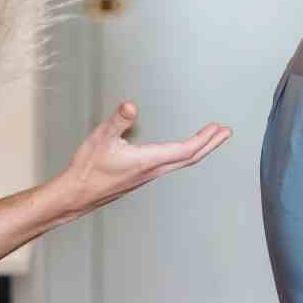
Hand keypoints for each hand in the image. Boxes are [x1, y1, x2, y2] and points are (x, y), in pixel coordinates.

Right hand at [49, 102, 230, 222]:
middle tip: (225, 133)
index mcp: (148, 161)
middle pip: (189, 158)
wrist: (76, 195)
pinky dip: (183, 155)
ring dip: (198, 150)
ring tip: (208, 139)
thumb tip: (131, 106)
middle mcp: (152, 171)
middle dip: (209, 144)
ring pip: (181, 163)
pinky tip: (179, 151)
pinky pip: (169, 166)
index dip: (204, 139)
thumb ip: (118, 121)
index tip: (218, 128)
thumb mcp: (101, 139)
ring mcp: (147, 176)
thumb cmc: (88, 169)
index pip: (184, 150)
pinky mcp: (140, 178)